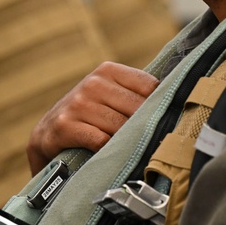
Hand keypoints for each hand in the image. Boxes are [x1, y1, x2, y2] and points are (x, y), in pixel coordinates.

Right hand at [27, 61, 157, 173]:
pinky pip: (100, 141)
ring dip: (126, 142)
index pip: (149, 86)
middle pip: (137, 109)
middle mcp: (92, 83)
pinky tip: (106, 153)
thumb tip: (179, 100)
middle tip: (148, 142)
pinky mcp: (64, 125)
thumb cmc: (88, 117)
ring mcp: (77, 104)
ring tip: (128, 150)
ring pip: (120, 126)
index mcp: (107, 71)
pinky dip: (107, 151)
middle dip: (143, 128)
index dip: (158, 106)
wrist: (46, 135)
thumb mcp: (109, 97)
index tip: (163, 121)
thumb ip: (135, 95)